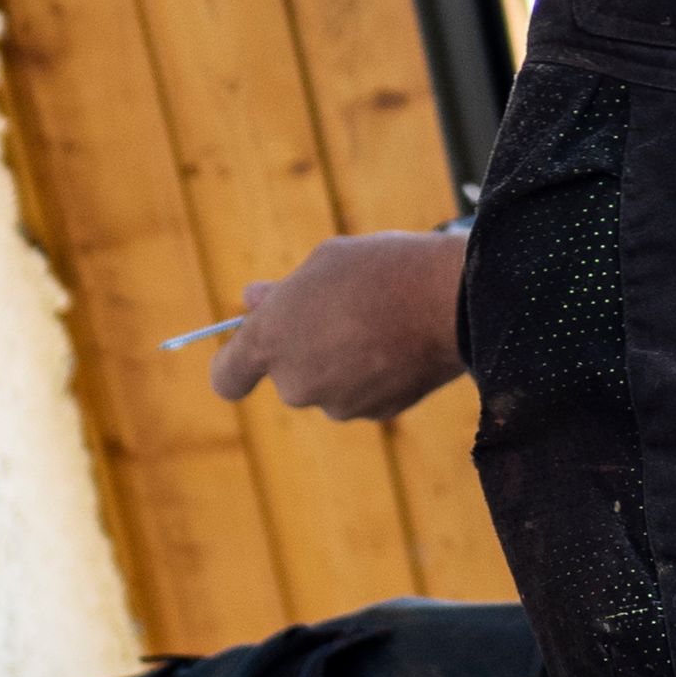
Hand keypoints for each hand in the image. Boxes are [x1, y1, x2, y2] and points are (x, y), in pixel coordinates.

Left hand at [208, 227, 468, 422]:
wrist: (450, 300)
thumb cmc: (380, 269)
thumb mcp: (323, 263)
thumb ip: (282, 291)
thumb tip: (252, 300)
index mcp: (270, 341)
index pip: (226, 378)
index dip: (236, 366)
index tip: (254, 350)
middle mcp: (295, 383)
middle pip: (288, 376)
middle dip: (306, 350)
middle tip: (337, 309)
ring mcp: (337, 403)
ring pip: (329, 385)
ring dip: (343, 362)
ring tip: (377, 320)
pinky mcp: (376, 413)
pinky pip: (365, 394)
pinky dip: (375, 375)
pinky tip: (400, 341)